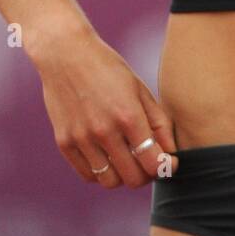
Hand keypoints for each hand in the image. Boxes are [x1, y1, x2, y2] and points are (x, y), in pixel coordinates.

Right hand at [34, 29, 178, 188]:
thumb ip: (158, 123)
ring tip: (126, 159)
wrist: (65, 53)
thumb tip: (170, 154)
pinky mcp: (64, 142)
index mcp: (128, 115)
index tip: (167, 163)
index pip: (153, 162)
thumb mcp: (139, 89)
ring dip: (122, 176)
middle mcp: (104, 130)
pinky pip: (88, 174)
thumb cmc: (108, 69)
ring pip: (109, 182)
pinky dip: (101, 171)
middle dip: (146, 174)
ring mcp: (81, 138)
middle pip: (133, 179)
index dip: (165, 167)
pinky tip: (106, 155)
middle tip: (147, 162)